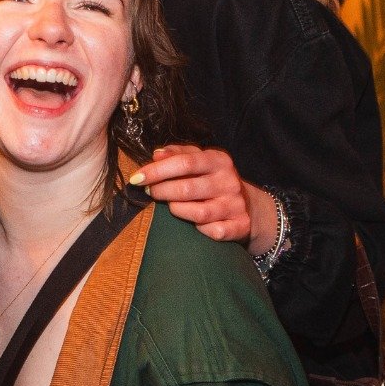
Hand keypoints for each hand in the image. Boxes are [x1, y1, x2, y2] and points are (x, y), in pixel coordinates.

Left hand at [129, 144, 253, 243]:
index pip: (184, 162)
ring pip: (198, 213)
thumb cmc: (211, 179)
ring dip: (177, 210)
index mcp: (218, 160)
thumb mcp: (199, 160)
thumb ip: (177, 154)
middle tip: (149, 192)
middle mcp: (229, 181)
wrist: (248, 205)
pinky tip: (193, 224)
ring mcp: (236, 205)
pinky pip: (212, 231)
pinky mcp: (240, 226)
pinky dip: (199, 229)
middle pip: (186, 189)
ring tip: (171, 205)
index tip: (136, 178)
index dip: (156, 171)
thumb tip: (156, 155)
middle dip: (161, 191)